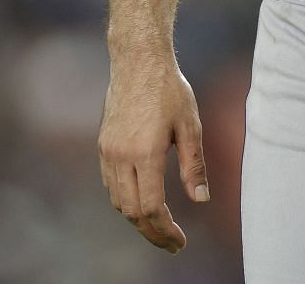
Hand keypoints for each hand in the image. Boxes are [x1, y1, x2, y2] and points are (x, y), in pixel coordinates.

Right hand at [98, 51, 210, 253]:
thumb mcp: (190, 126)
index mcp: (145, 153)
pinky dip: (125, 200)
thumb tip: (201, 200)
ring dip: (137, 219)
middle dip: (152, 233)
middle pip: (131, 212)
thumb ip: (194, 166)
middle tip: (172, 243)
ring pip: (118, 201)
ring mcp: (108, 151)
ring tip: (159, 226)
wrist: (137, 60)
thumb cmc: (169, 89)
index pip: (151, 208)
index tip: (181, 242)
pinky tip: (141, 201)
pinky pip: (110, 184)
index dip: (166, 231)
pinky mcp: (103, 144)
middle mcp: (120, 156)